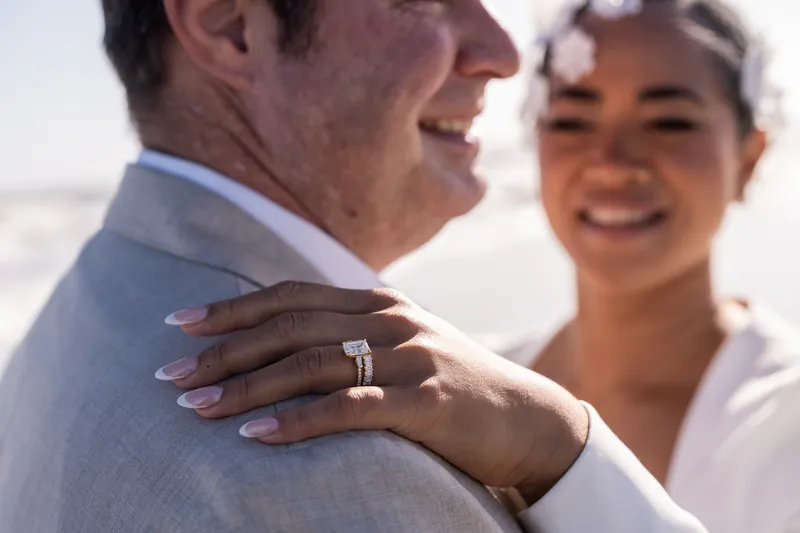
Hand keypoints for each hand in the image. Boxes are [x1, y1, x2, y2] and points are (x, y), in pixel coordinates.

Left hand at [156, 282, 589, 502]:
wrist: (526, 417)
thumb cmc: (452, 385)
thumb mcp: (402, 346)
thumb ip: (354, 334)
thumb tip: (288, 341)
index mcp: (378, 302)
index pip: (291, 295)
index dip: (233, 309)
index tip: (180, 324)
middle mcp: (390, 320)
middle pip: (290, 328)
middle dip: (224, 351)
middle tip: (170, 376)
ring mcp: (408, 357)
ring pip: (312, 365)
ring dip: (248, 386)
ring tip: (197, 408)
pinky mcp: (423, 400)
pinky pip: (348, 407)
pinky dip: (297, 421)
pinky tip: (256, 434)